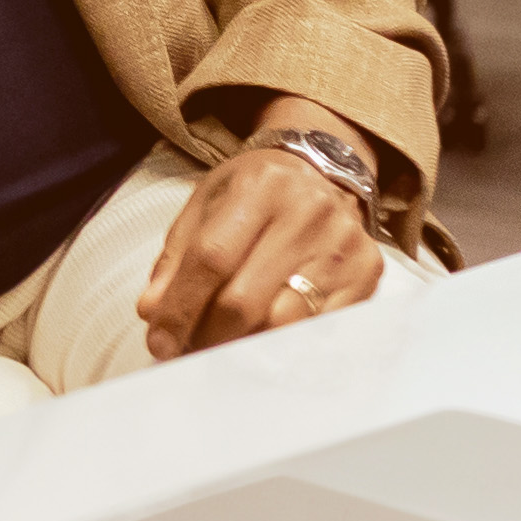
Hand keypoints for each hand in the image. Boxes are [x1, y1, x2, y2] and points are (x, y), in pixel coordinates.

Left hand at [141, 116, 387, 358]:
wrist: (323, 170)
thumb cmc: (254, 191)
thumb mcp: (207, 204)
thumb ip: (177, 256)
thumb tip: (152, 312)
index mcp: (260, 188)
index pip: (211, 259)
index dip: (180, 307)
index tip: (160, 342)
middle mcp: (307, 214)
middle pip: (246, 299)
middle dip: (208, 336)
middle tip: (188, 350)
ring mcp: (343, 246)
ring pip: (284, 323)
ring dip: (244, 346)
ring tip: (221, 348)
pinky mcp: (367, 274)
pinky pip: (320, 329)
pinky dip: (284, 345)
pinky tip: (263, 344)